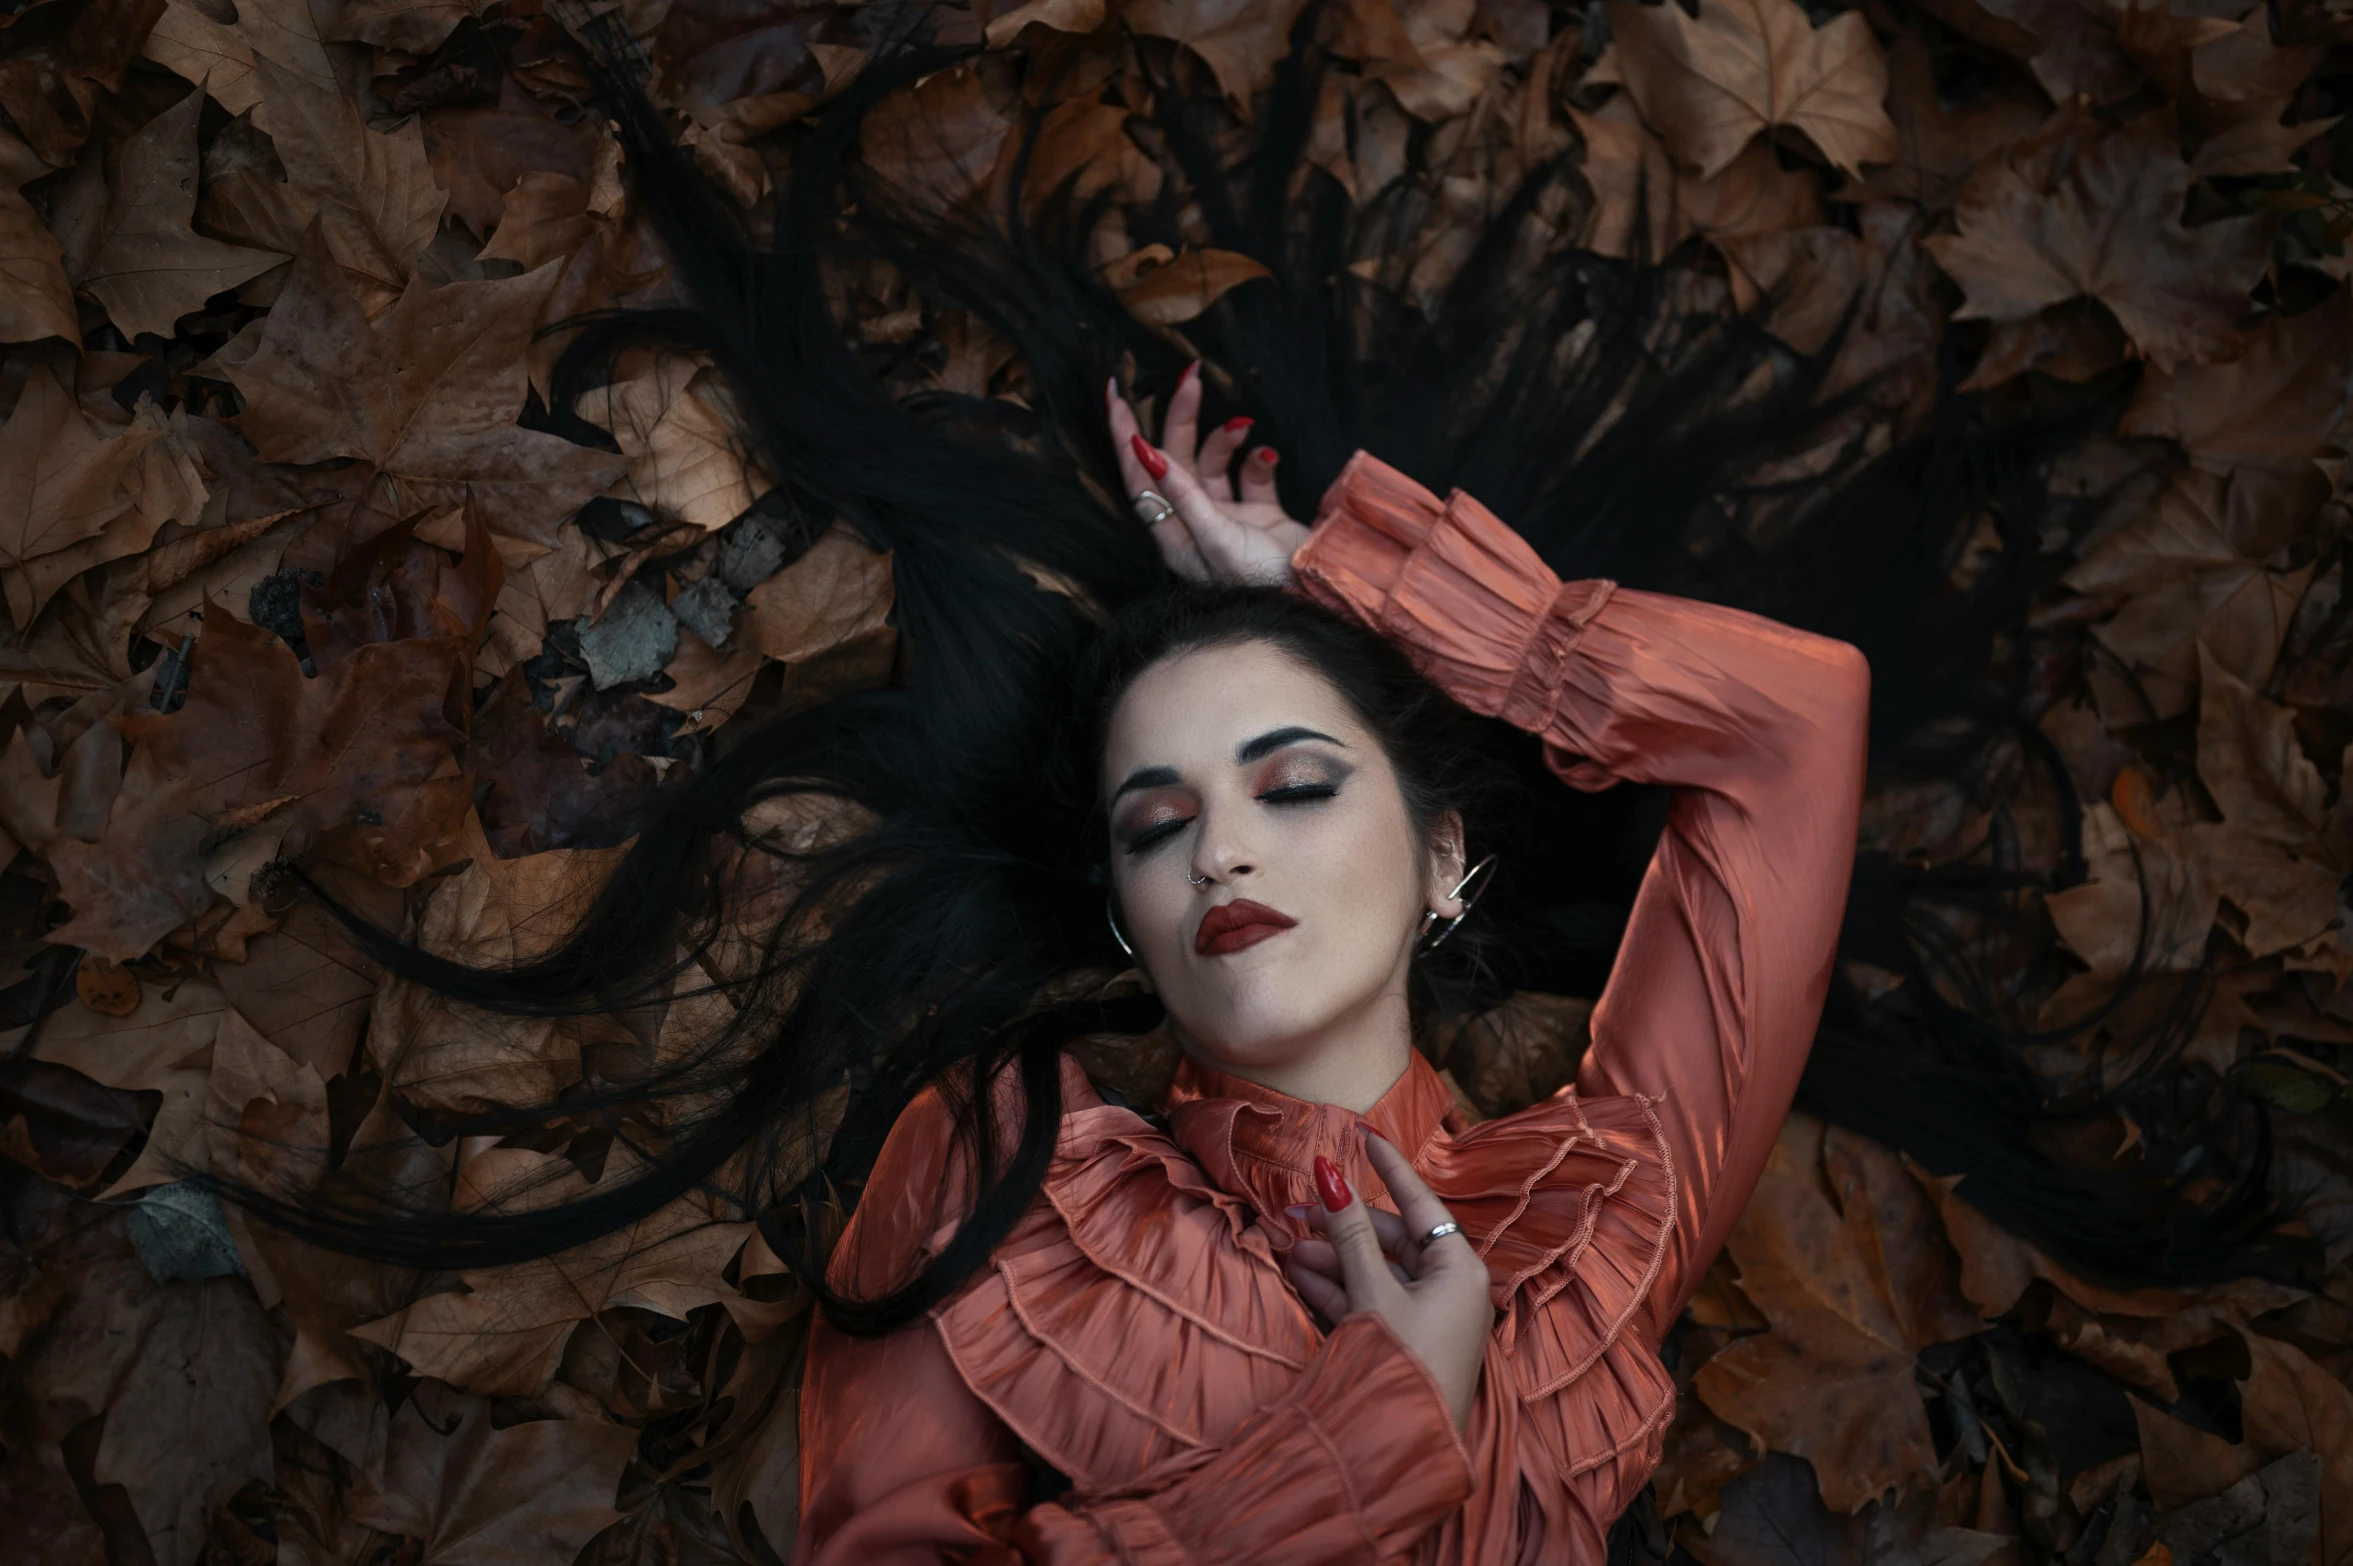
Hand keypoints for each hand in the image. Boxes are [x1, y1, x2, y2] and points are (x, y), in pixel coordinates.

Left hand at [1108, 365, 1308, 586]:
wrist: (1314, 602)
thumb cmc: (1258, 584)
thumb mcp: (1215, 538)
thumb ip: (1183, 494)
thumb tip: (1146, 451)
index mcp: (1173, 532)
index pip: (1138, 474)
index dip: (1124, 435)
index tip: (1116, 394)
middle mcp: (1194, 521)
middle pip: (1176, 457)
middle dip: (1182, 416)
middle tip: (1192, 377)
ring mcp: (1228, 515)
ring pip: (1215, 460)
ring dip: (1226, 438)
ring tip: (1244, 426)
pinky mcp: (1260, 512)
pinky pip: (1252, 473)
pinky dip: (1258, 460)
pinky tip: (1268, 457)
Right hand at [1281, 1126, 1491, 1429]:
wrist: (1405, 1447)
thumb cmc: (1402, 1363)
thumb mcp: (1372, 1291)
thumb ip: (1350, 1234)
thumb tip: (1332, 1176)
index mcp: (1460, 1268)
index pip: (1420, 1202)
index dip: (1389, 1167)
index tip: (1363, 1134)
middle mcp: (1452, 1288)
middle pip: (1393, 1239)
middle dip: (1342, 1227)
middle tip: (1296, 1212)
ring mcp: (1430, 1316)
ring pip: (1377, 1271)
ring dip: (1333, 1258)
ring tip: (1288, 1247)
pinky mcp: (1408, 1341)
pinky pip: (1372, 1301)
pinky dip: (1339, 1289)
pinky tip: (1300, 1275)